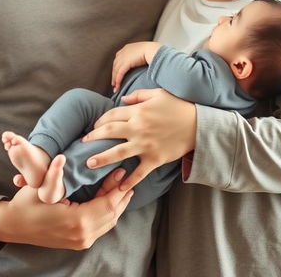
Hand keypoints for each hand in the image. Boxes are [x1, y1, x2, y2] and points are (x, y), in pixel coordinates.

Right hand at [0, 168, 132, 248]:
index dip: (117, 187)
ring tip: (123, 186)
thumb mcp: (40, 187)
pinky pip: (101, 226)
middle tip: (127, 176)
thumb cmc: (26, 204)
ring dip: (117, 204)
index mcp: (76, 221)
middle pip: (112, 214)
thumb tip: (61, 157)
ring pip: (109, 222)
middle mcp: (82, 235)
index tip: (122, 170)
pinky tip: (110, 199)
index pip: (108, 204)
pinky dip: (108, 212)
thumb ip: (54, 173)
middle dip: (121, 195)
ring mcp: (80, 241)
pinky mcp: (78, 242)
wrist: (13, 226)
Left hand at [82, 88, 196, 190]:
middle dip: (93, 137)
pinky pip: (139, 172)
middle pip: (109, 132)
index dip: (100, 120)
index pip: (112, 115)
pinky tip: (120, 188)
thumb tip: (121, 99)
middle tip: (82, 143)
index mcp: (138, 112)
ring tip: (88, 163)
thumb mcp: (157, 94)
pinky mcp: (154, 159)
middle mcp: (138, 128)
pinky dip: (129, 181)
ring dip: (102, 158)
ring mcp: (145, 145)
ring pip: (118, 153)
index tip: (94, 125)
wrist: (198, 124)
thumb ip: (137, 96)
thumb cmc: (178, 106)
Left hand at [112, 42, 159, 91]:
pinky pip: (120, 73)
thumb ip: (137, 57)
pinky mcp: (126, 63)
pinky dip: (118, 80)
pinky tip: (118, 86)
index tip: (116, 74)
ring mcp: (123, 57)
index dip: (117, 67)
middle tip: (114, 83)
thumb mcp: (142, 52)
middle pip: (115, 65)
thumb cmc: (152, 51)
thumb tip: (138, 63)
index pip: (118, 58)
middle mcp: (123, 51)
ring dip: (115, 80)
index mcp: (127, 48)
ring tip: (115, 88)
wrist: (153, 50)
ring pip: (116, 70)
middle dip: (114, 75)